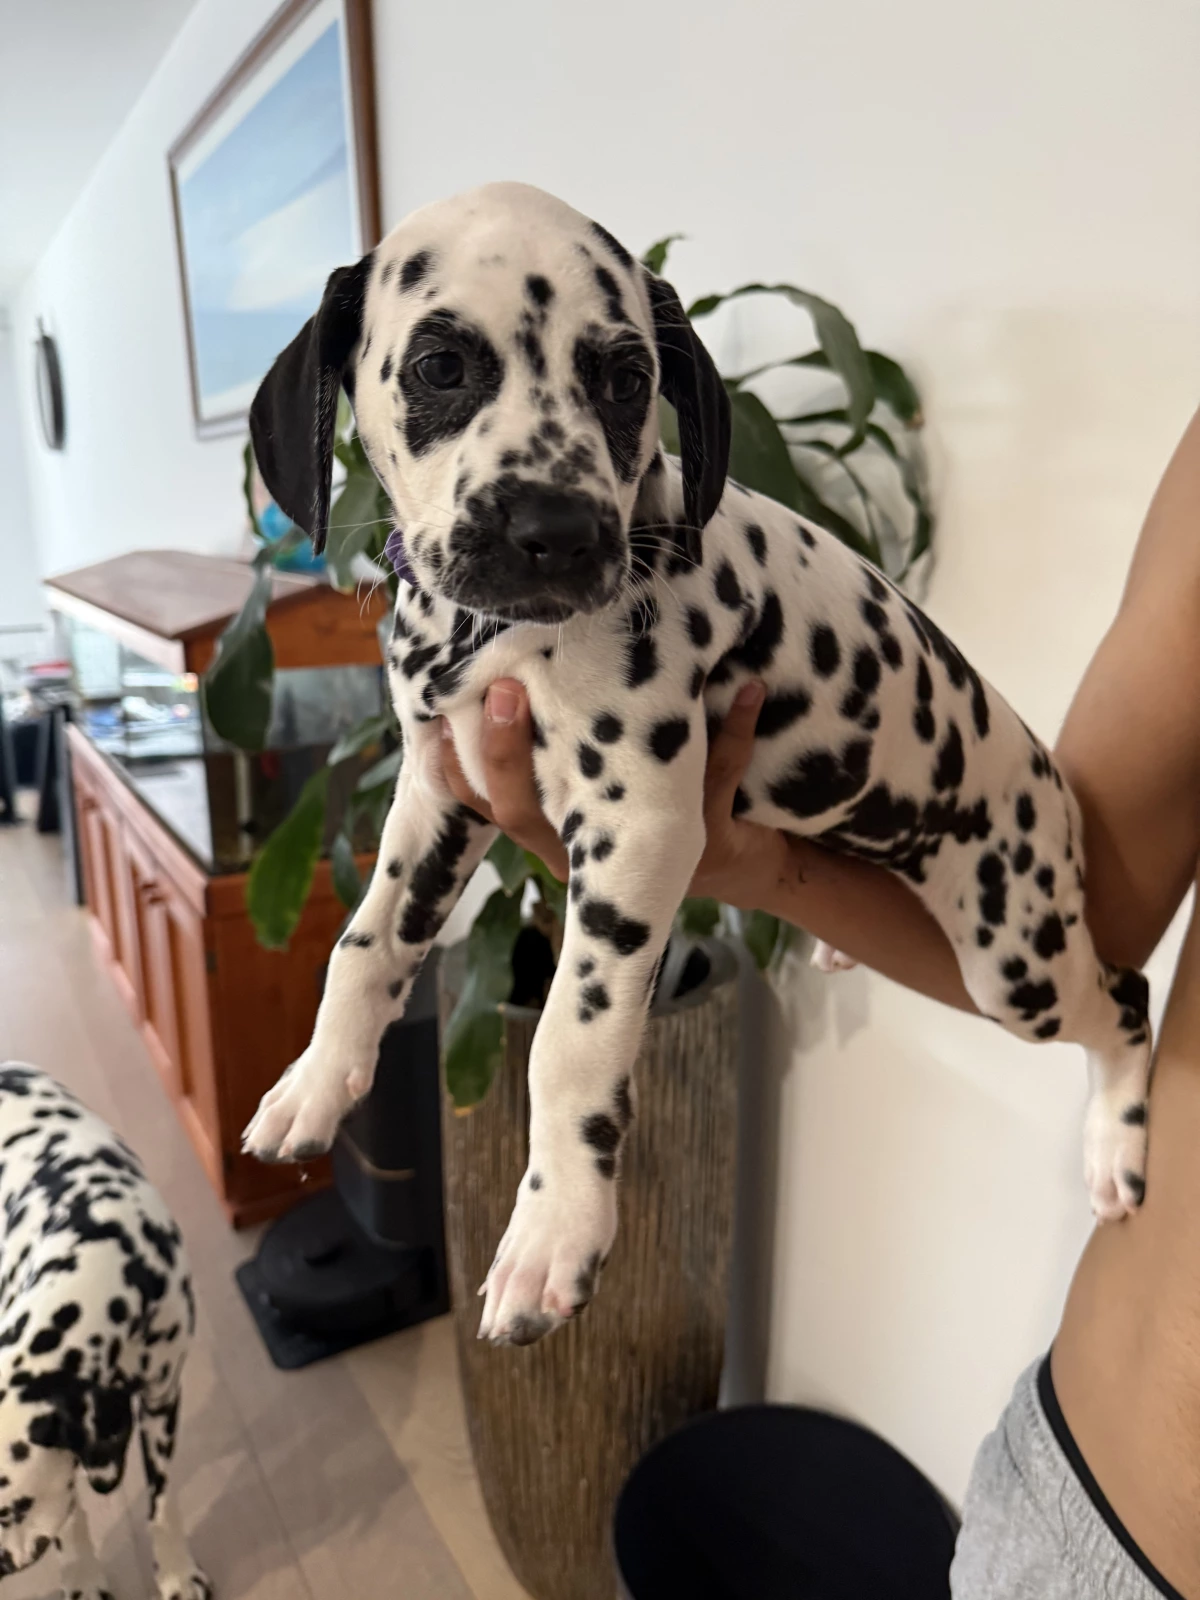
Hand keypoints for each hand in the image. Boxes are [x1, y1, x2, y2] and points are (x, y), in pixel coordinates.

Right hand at [436, 679, 790, 909]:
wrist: (740, 867)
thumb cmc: (651, 805)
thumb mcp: (600, 772)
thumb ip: (564, 733)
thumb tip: (525, 648)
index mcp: (551, 828)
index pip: (484, 801)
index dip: (455, 765)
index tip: (440, 713)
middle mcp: (584, 850)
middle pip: (521, 814)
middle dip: (504, 754)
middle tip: (504, 689)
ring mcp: (642, 850)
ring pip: (617, 808)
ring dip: (619, 747)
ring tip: (617, 683)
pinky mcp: (707, 843)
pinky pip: (717, 780)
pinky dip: (736, 729)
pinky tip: (748, 687)